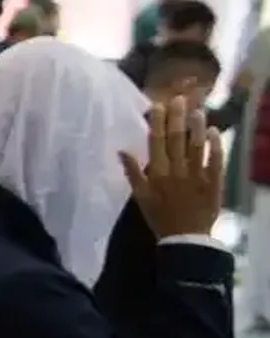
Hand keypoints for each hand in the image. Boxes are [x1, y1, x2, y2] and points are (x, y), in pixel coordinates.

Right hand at [121, 96, 222, 238]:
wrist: (185, 238)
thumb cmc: (160, 217)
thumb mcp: (140, 197)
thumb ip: (132, 173)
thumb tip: (121, 151)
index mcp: (157, 173)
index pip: (157, 142)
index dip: (157, 123)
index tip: (157, 106)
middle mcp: (177, 170)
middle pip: (177, 139)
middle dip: (177, 118)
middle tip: (179, 99)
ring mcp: (197, 174)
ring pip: (197, 146)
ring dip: (197, 127)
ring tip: (197, 110)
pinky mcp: (213, 181)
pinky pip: (215, 159)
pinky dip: (215, 145)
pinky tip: (215, 132)